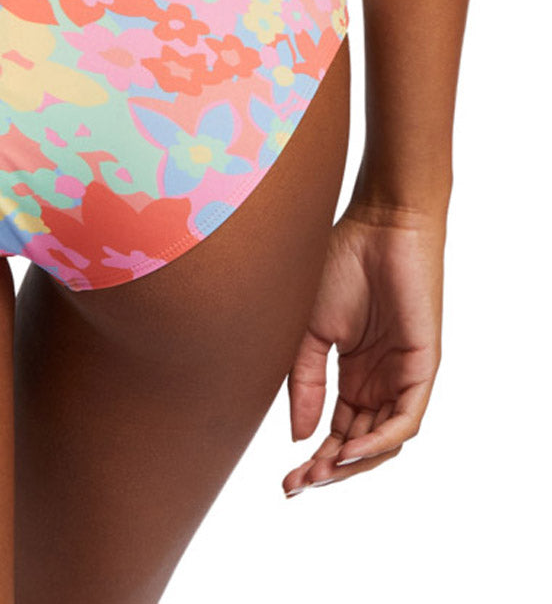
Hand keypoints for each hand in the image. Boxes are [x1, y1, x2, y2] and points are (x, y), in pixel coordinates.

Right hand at [282, 202, 444, 495]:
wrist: (376, 223)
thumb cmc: (340, 262)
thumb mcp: (309, 329)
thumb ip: (306, 381)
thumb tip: (299, 434)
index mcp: (352, 372)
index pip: (336, 429)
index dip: (313, 458)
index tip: (285, 480)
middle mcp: (379, 380)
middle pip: (360, 444)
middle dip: (329, 469)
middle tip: (298, 485)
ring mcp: (402, 374)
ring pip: (384, 440)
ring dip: (353, 463)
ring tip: (319, 473)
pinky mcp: (423, 365)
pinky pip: (406, 419)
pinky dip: (379, 441)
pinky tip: (349, 450)